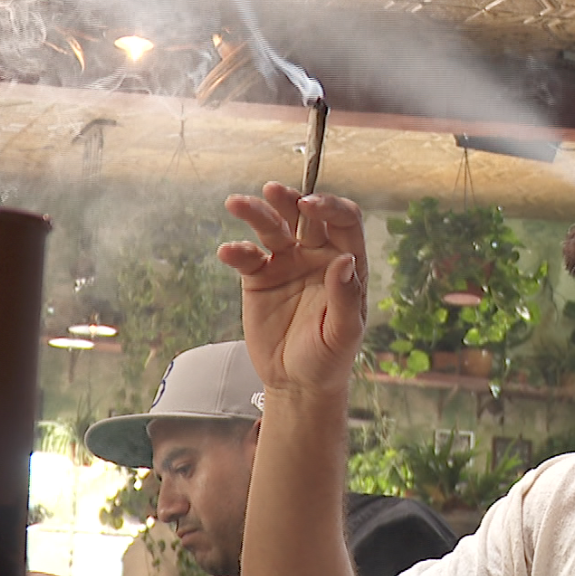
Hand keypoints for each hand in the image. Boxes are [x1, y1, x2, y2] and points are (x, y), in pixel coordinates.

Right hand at [218, 182, 367, 393]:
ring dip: (255, 213)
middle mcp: (316, 255)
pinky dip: (236, 251)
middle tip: (274, 192)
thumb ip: (346, 297)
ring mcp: (286, 263)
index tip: (311, 207)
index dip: (330, 207)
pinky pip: (247, 257)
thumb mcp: (344, 333)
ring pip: (271, 228)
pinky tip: (228, 252)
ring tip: (237, 204)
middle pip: (303, 215)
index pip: (343, 221)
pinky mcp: (258, 277)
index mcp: (344, 263)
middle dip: (289, 199)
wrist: (297, 383)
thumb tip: (345, 261)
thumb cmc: (329, 359)